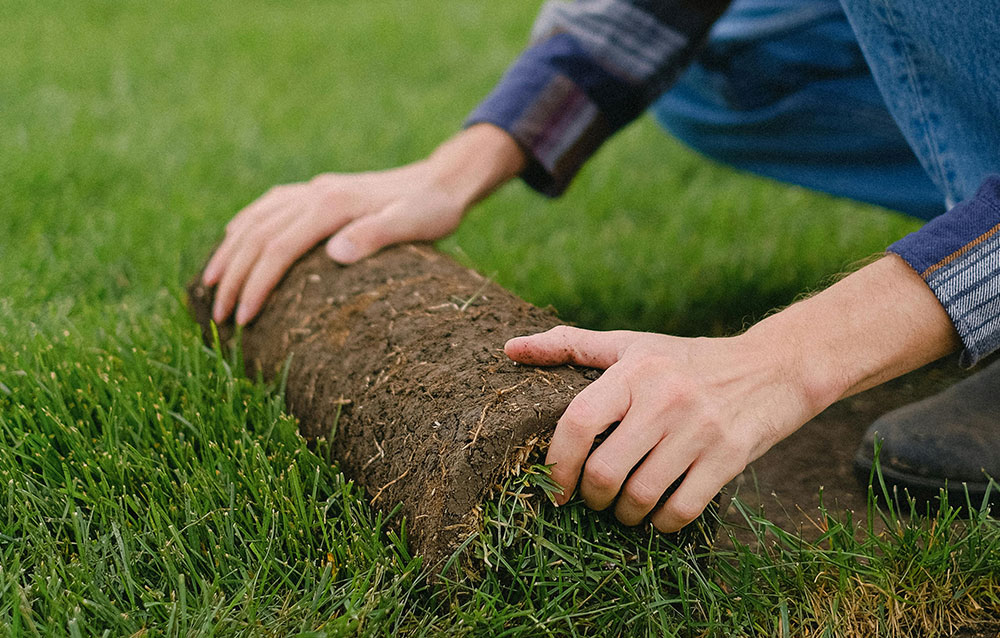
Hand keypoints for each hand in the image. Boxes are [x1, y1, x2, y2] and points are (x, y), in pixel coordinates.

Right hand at [202, 124, 524, 324]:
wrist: (443, 181)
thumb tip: (334, 254)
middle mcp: (315, 192)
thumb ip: (377, 235)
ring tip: (210, 285)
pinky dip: (246, 224)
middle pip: (258, 235)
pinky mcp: (319, 192)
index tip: (242, 320)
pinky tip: (234, 238)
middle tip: (218, 317)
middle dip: (233, 277)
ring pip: (256, 219)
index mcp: (332, 204)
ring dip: (230, 252)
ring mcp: (314, 190)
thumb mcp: (414, 224)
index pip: (278, 248)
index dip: (256, 284)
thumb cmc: (432, 210)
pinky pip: (269, 206)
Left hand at [504, 326, 816, 531]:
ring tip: (623, 509)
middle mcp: (665, 399)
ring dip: (624, 515)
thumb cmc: (687, 360)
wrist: (773, 367)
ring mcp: (699, 430)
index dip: (557, 463)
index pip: (578, 423)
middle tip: (592, 498)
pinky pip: (681, 510)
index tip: (554, 485)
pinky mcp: (729, 458)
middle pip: (605, 471)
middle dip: (590, 497)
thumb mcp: (632, 345)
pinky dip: (662, 524)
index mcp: (634, 371)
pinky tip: (658, 515)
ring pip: (641, 497)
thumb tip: (510, 349)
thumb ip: (570, 345)